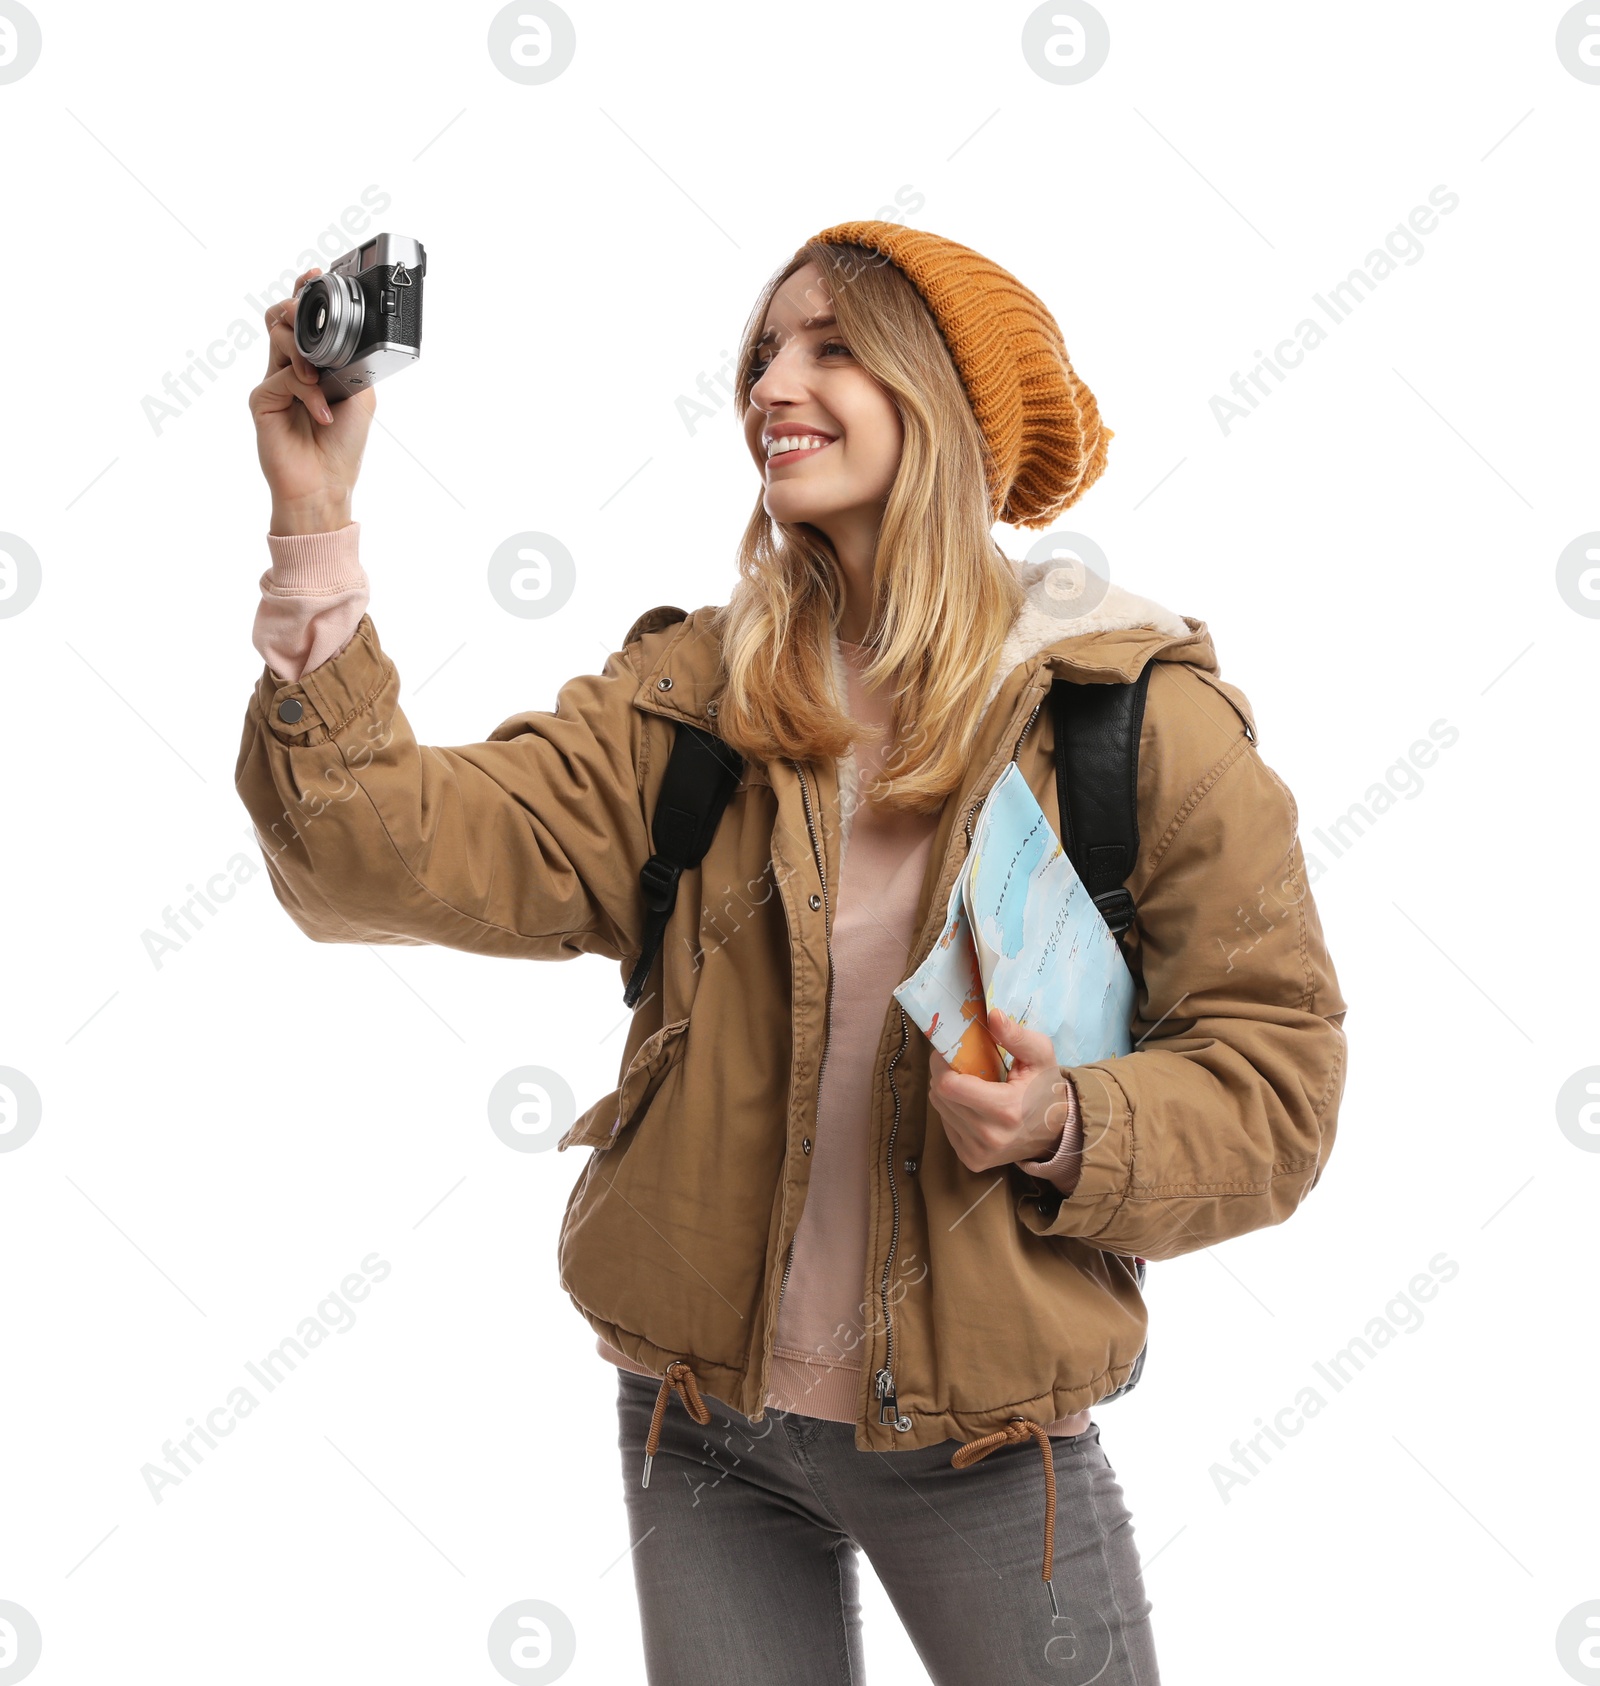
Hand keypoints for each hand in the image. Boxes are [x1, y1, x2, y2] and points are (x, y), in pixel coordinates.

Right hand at [247, 266, 376, 534]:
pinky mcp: (262, 400)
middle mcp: (289, 370)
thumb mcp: (360, 396)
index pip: (302, 322)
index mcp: (313, 367)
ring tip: (320, 377)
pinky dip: (308, 392)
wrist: (325, 486)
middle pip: (280, 320)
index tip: (316, 274)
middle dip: (294, 308)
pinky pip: (284, 378)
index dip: (303, 296)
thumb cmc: (342, 447)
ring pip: (277, 339)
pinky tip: (323, 413)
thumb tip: (343, 338)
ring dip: (302, 349)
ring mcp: (273, 383)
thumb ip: (351, 361)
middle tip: (307, 309)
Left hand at [928, 1006, 1076, 1175]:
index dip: (941, 1064)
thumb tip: (993, 1015)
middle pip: (940, 1096)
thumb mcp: (1040, 1055)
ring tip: (970, 1084)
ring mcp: (979, 1153)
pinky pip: (947, 1126)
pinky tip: (973, 1104)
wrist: (1057, 1133)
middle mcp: (990, 1136)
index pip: (949, 1086)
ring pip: (940, 1110)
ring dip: (947, 1092)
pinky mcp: (972, 1161)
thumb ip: (1016, 1035)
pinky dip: (953, 1110)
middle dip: (943, 1074)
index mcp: (1006, 1110)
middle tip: (960, 1063)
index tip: (950, 1051)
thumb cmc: (1046, 1088)